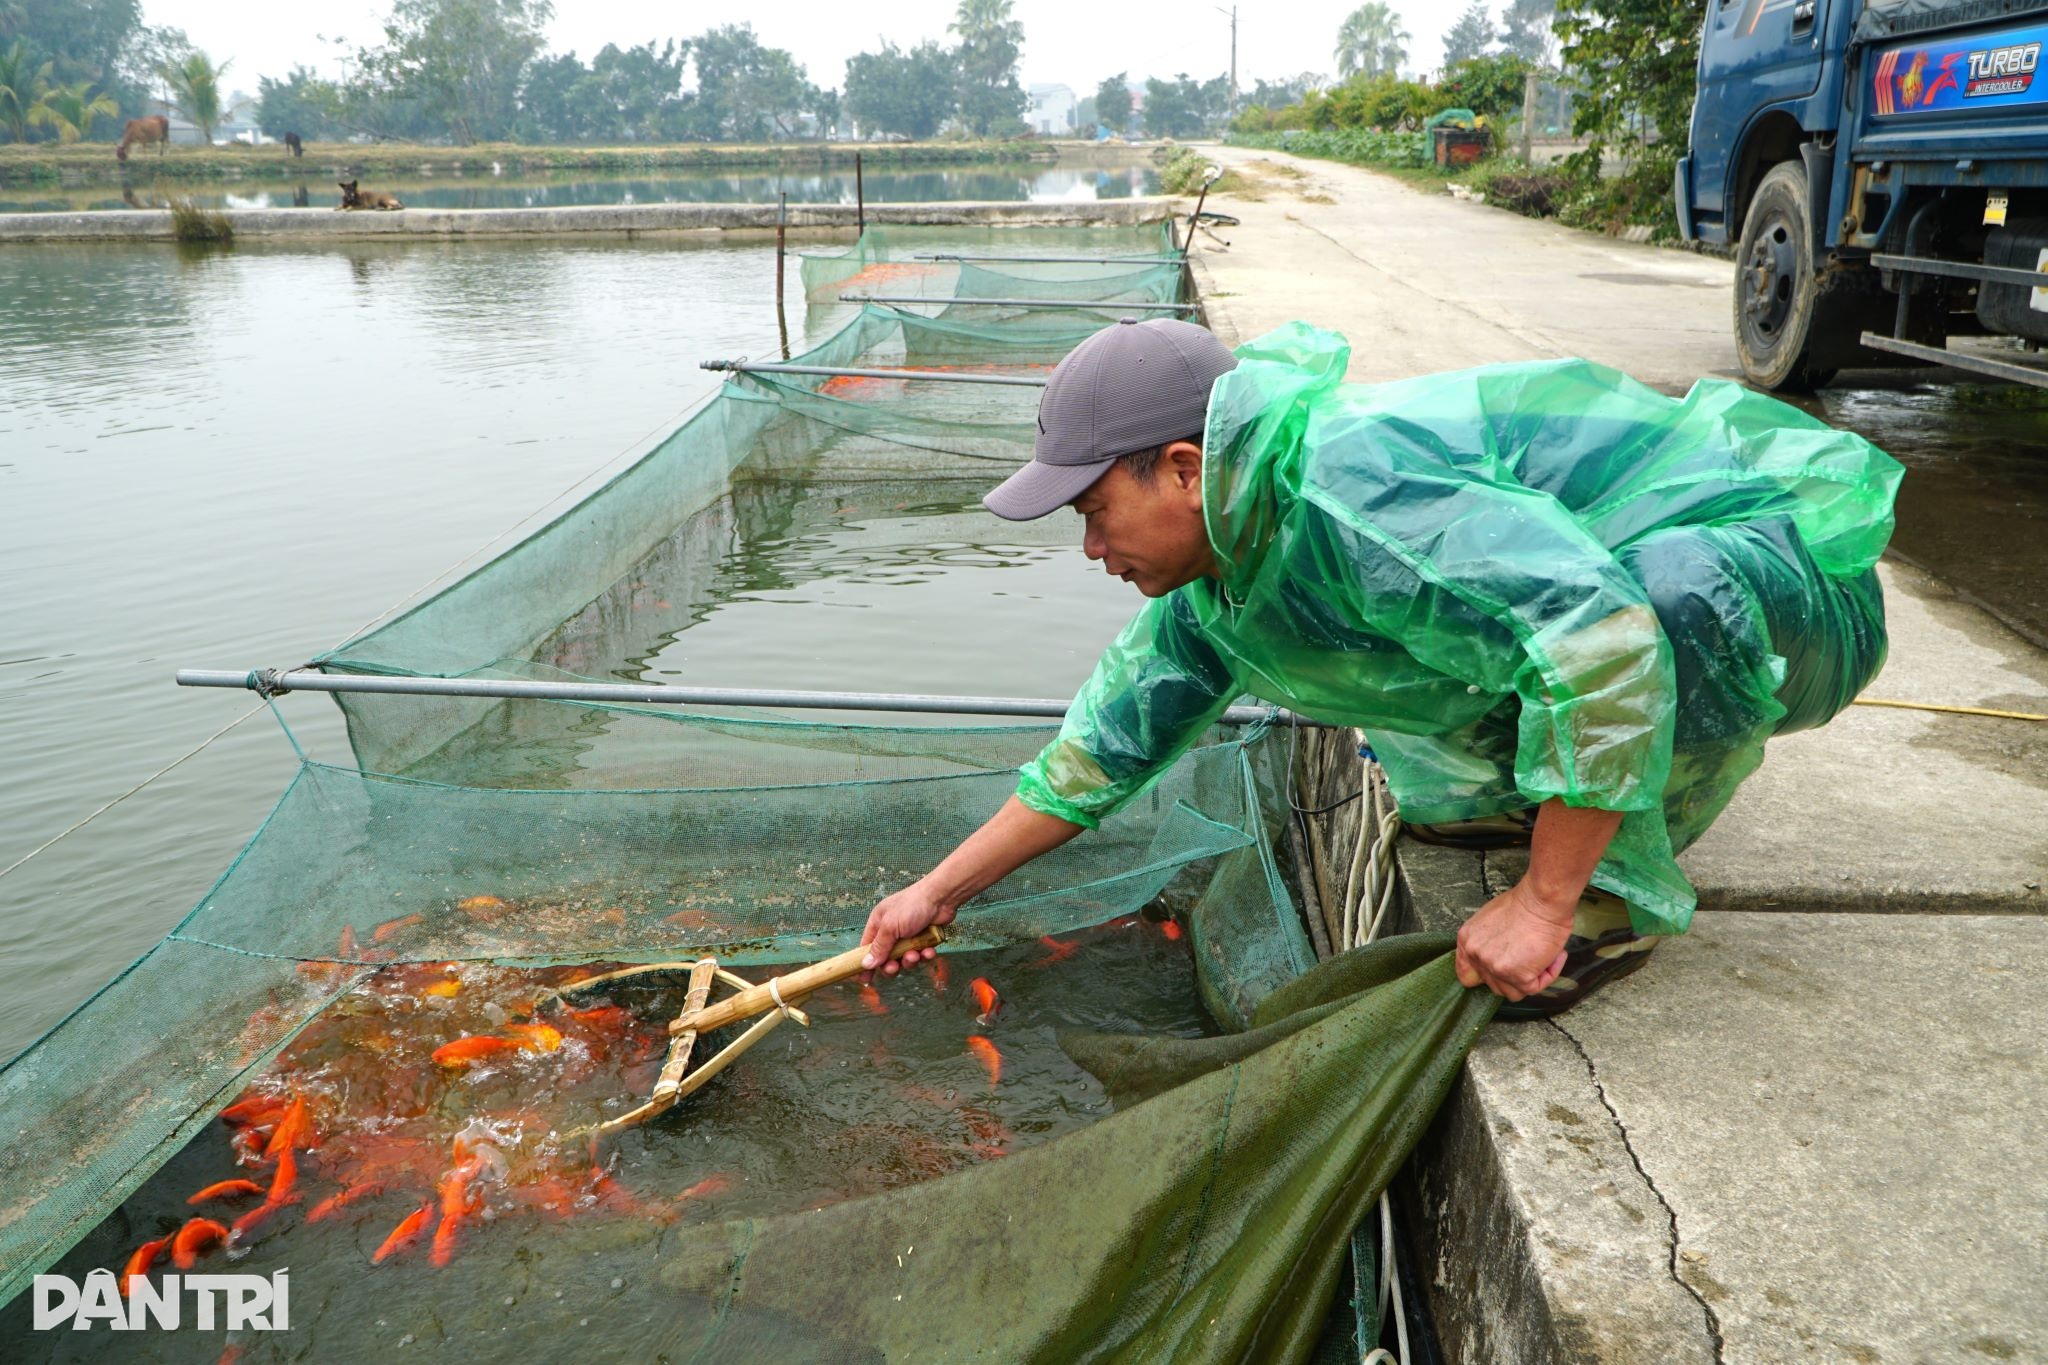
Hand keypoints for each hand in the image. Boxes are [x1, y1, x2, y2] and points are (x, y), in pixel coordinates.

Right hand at [859, 881, 953, 983]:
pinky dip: (925, 955)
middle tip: (895, 967)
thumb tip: (866, 964)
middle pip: (886, 958)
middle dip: (891, 964)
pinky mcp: (924, 939)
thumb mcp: (890, 927)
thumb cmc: (912, 905)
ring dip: (910, 960)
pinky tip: (929, 951)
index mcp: (879, 923)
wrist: (942, 898)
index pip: (867, 948)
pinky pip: (921, 954)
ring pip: (905, 958)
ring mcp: (909, 935)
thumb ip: (879, 947)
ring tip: (916, 954)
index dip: (866, 964)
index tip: (865, 979)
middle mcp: (892, 930)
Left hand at [1454, 880, 1575, 1001]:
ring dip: (1531, 977)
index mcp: (1467, 942)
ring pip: (1513, 992)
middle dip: (1514, 975)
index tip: (1503, 970)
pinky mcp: (1518, 977)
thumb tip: (1500, 957)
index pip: (1467, 976)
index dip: (1487, 976)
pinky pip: (1535, 988)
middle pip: (1494, 985)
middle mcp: (1476, 956)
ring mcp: (1495, 968)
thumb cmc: (1524, 903)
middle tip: (1530, 956)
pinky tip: (1553, 956)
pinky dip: (1548, 974)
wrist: (1541, 899)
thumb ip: (1488, 942)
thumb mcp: (1491, 920)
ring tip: (1543, 955)